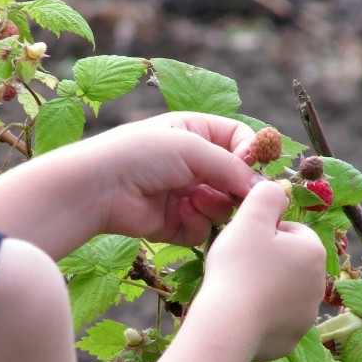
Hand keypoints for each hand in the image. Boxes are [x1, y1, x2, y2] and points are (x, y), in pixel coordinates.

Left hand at [92, 111, 258, 244]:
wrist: (100, 188)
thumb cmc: (140, 154)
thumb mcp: (190, 146)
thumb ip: (230, 165)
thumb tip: (262, 186)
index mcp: (196, 133)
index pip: (240, 141)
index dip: (251, 155)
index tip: (254, 168)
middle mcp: (194, 164)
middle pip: (237, 180)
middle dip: (237, 189)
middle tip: (237, 195)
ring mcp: (186, 195)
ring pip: (224, 207)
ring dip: (214, 205)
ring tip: (192, 199)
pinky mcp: (177, 224)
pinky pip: (203, 228)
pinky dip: (195, 222)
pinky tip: (177, 213)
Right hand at [202, 180, 325, 361]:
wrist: (228, 325)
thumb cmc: (239, 267)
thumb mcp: (250, 219)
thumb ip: (267, 195)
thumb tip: (278, 189)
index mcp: (313, 251)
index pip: (292, 231)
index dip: (265, 233)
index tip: (245, 244)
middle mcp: (319, 284)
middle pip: (289, 263)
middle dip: (268, 262)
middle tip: (239, 267)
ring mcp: (307, 316)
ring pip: (284, 292)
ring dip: (265, 289)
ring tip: (238, 291)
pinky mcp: (291, 339)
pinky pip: (276, 320)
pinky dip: (261, 316)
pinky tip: (241, 314)